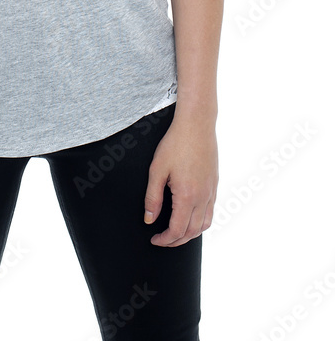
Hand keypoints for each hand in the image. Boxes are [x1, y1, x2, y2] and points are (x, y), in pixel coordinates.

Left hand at [143, 113, 217, 246]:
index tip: (155, 239)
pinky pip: (211, 212)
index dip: (165, 240)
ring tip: (176, 233)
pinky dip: (201, 222)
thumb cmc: (175, 144)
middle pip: (192, 232)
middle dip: (176, 241)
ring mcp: (211, 191)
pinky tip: (191, 217)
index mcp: (187, 196)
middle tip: (163, 240)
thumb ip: (152, 197)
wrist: (197, 125)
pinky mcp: (215, 184)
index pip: (177, 230)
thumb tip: (149, 219)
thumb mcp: (157, 169)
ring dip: (190, 234)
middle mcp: (203, 197)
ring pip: (205, 225)